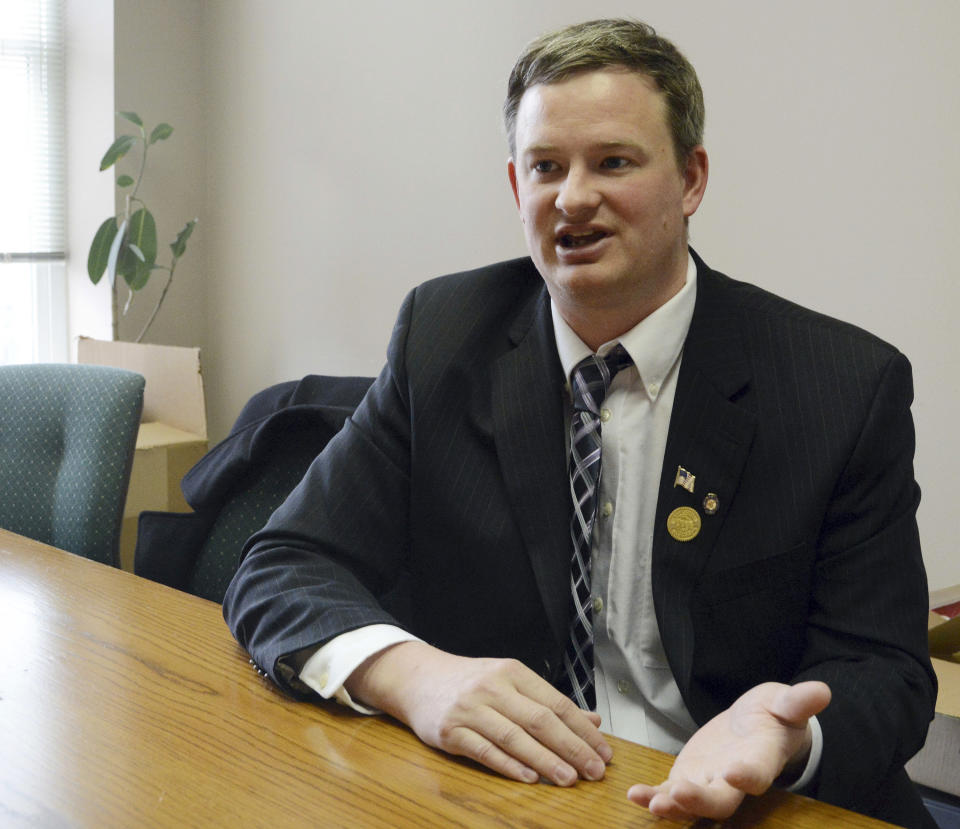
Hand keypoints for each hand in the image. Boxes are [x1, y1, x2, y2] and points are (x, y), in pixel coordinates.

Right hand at [345, 641, 611, 785]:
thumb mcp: (510, 682)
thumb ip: (548, 702)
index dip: (582, 730)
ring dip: (545, 760)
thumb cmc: (472, 682)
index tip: (604, 752)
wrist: (419, 678)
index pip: (555, 702)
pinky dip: (508, 765)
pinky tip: (530, 778)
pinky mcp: (451, 731)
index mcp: (513, 672)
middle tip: (595, 771)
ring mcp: (470, 709)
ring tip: (569, 779)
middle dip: (571, 747)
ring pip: (514, 737)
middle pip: (539, 720)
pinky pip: (484, 750)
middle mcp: (493, 687)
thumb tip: (592, 722)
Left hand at [627, 680, 830, 821]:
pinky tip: (634, 795)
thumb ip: (797, 702)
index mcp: (761, 758)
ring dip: (672, 807)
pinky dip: (653, 797)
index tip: (735, 772)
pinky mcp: (688, 779)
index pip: (757, 772)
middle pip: (721, 801)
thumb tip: (820, 691)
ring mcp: (710, 783)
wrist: (756, 728)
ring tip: (651, 803)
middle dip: (700, 801)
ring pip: (692, 805)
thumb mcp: (784, 702)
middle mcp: (735, 780)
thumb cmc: (774, 715)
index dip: (748, 775)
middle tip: (680, 794)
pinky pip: (669, 794)